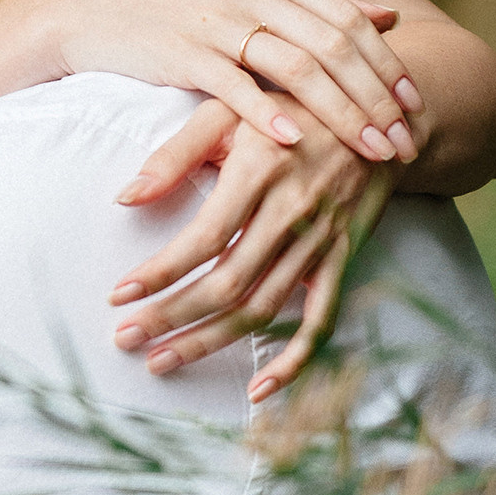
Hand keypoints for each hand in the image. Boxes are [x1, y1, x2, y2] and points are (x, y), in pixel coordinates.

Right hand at [46, 0, 424, 165]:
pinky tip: (297, 145)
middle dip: (375, 98)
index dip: (386, 64)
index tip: (415, 105)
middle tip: (405, 140)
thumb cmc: (177, 5)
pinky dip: (270, 116)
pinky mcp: (183, 52)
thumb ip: (318, 4)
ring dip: (341, 115)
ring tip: (371, 151)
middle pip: (332, 45)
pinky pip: (237, 88)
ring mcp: (216, 18)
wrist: (90, 10)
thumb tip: (389, 18)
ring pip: (297, 68)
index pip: (346, 17)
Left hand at [111, 99, 393, 397]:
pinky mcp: (344, 258)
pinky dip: (294, 360)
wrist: (377, 110)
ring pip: (264, 308)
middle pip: (228, 283)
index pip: (204, 238)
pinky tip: (259, 391)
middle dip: (172, 317)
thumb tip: (125, 196)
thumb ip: (176, 151)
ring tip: (161, 360)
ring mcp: (323, 240)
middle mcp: (294, 213)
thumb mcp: (228, 107)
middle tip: (125, 339)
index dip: (161, 272)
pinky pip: (321, 320)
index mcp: (262, 171)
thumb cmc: (287, 104)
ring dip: (211, 341)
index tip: (118, 295)